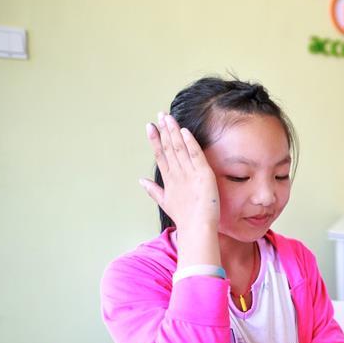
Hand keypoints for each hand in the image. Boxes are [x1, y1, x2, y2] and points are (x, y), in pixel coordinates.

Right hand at [138, 113, 218, 231]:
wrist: (196, 227)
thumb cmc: (184, 217)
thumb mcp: (165, 202)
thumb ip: (153, 190)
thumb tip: (140, 181)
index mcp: (169, 179)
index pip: (160, 155)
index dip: (155, 140)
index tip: (150, 126)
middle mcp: (176, 174)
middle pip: (168, 147)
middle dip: (164, 130)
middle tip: (160, 114)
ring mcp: (189, 173)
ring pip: (179, 148)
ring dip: (174, 131)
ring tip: (168, 117)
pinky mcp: (203, 174)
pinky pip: (195, 154)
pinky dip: (190, 142)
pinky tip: (184, 131)